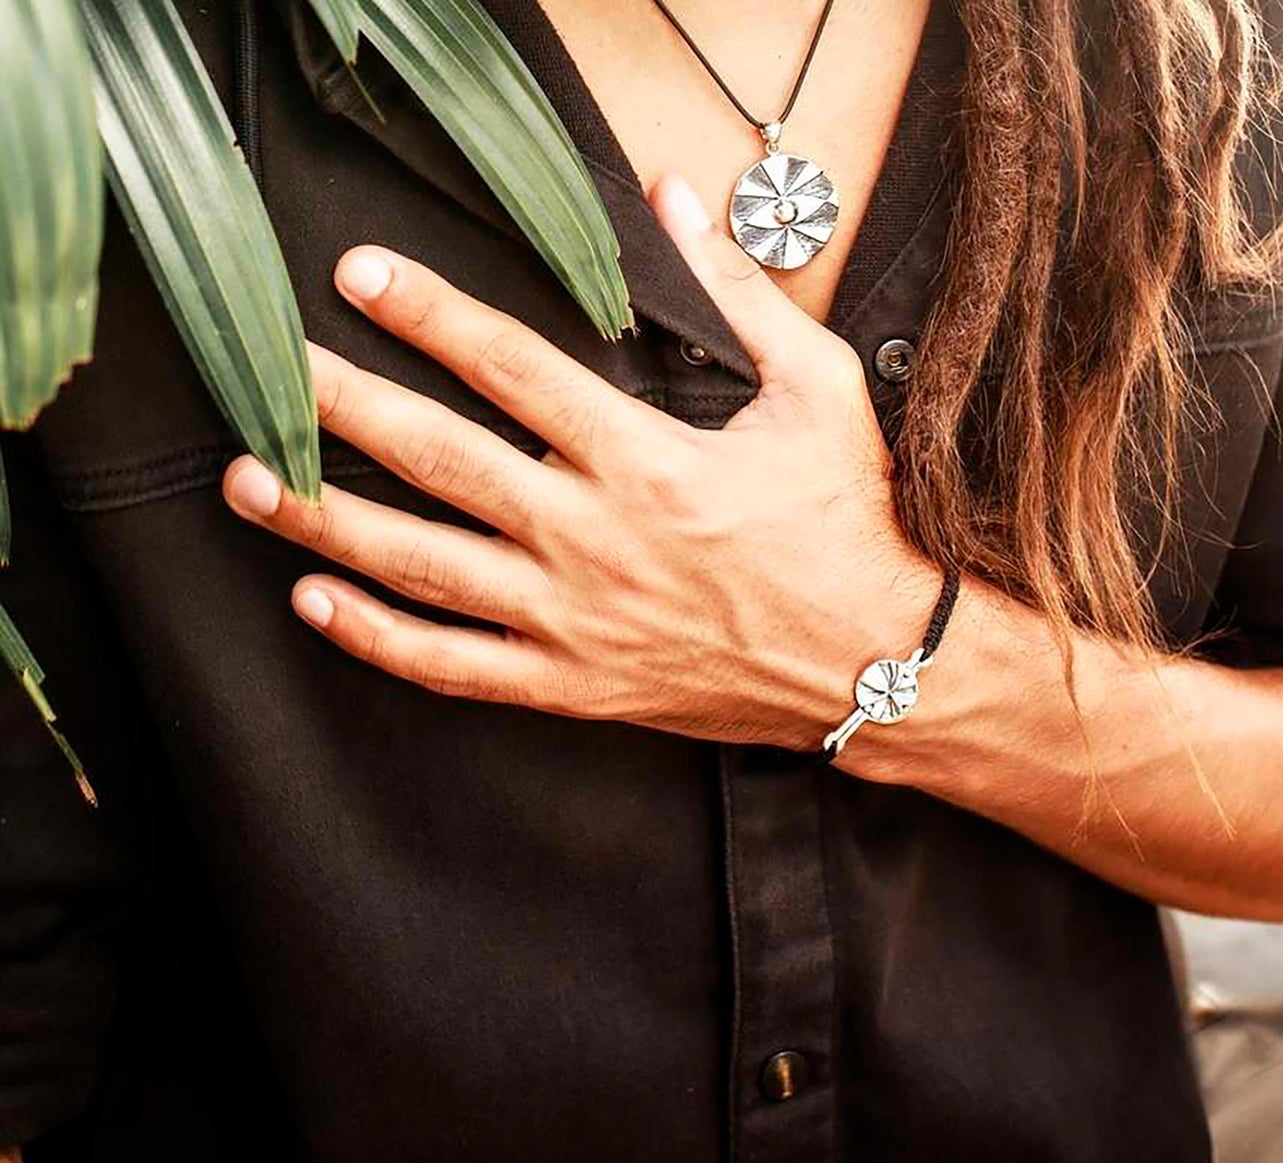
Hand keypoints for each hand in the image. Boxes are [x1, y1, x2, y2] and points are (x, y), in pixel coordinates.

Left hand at [221, 174, 945, 752]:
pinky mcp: (574, 685)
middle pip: (440, 461)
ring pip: (425, 568)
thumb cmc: (846, 528)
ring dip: (325, 525)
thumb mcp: (818, 393)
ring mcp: (575, 621)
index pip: (512, 369)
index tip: (360, 278)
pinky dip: (380, 640)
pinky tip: (317, 604)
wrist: (872, 666)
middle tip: (267, 370)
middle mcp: (593, 539)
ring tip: (250, 485)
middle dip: (341, 409)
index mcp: (647, 461)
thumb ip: (741, 295)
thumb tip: (677, 197)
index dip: (428, 314)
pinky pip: (456, 668)